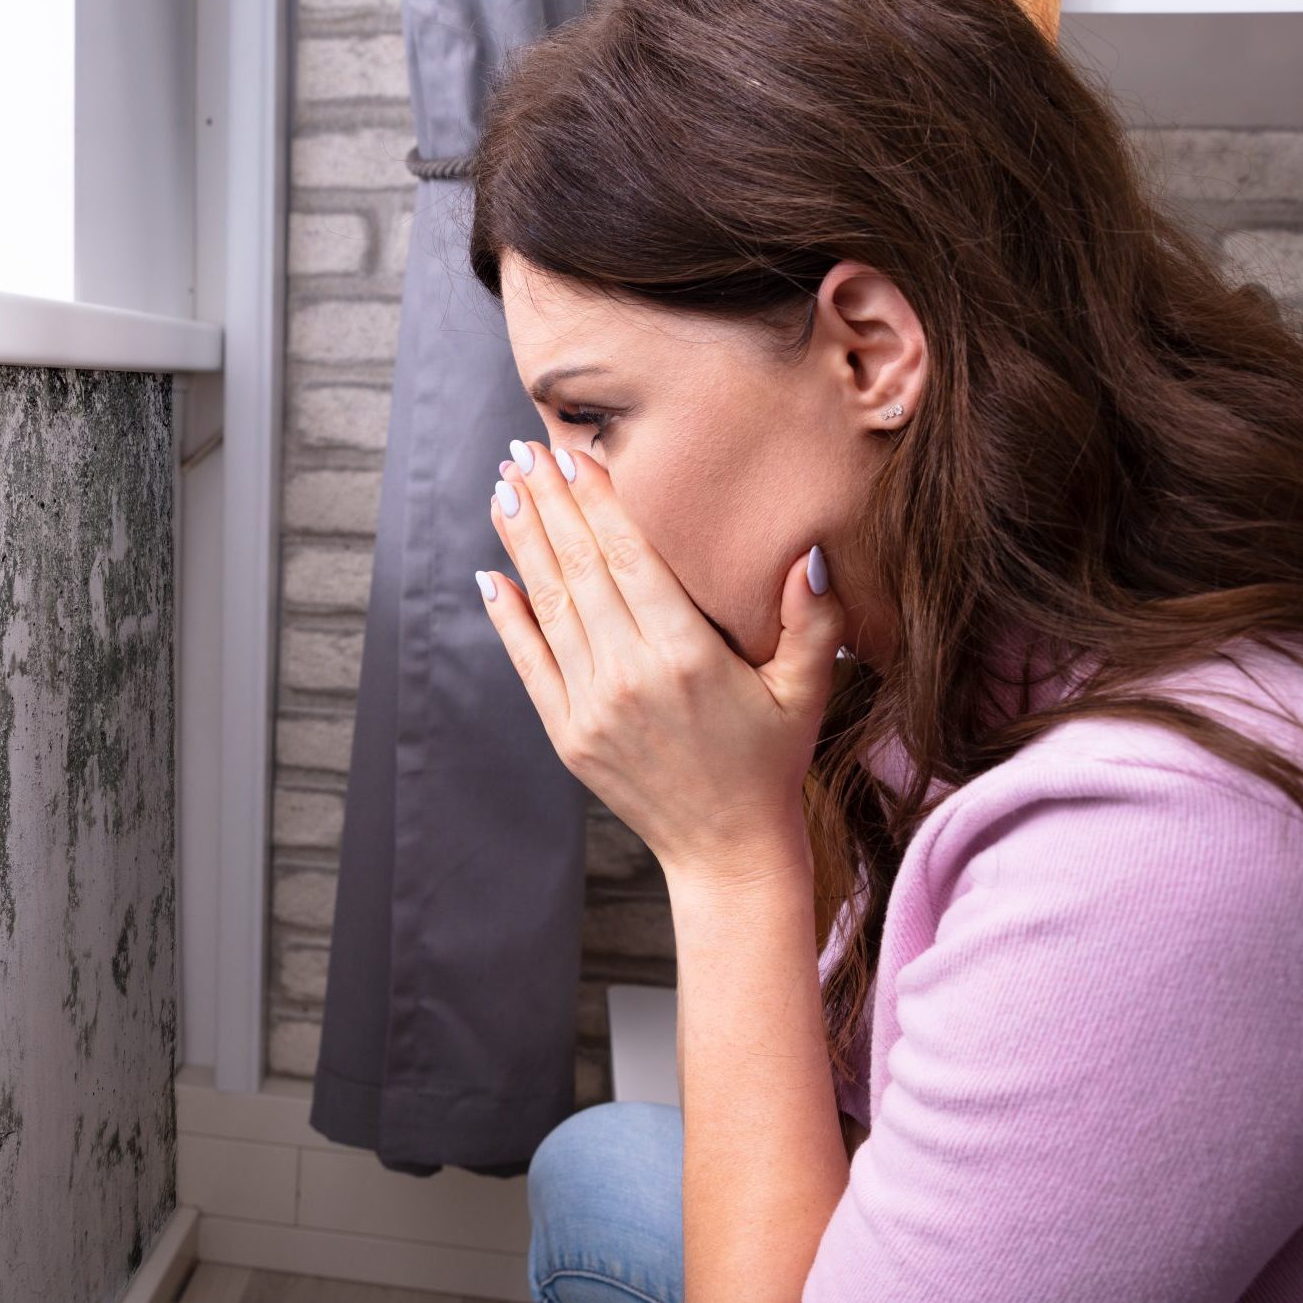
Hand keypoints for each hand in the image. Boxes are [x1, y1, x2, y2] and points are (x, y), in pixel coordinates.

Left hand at [479, 438, 843, 887]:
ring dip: (522, 545)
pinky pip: (529, 663)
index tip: (572, 454)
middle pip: (580, 570)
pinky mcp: (567, 735)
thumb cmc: (772, 761)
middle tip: (521, 451)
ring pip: (549, 607)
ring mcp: (591, 707)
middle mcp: (631, 676)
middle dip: (549, 504)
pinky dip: (507, 618)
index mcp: (687, 656)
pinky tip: (490, 574)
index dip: (596, 501)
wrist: (727, 850)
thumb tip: (805, 551)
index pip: (631, 558)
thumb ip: (811, 618)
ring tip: (504, 490)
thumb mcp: (808, 687)